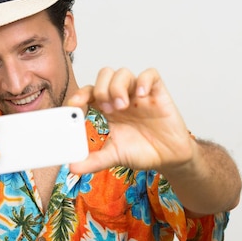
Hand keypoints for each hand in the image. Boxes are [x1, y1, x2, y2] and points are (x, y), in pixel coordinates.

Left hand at [66, 67, 194, 173]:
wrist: (169, 159)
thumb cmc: (143, 152)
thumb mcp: (114, 156)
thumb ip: (94, 160)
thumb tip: (73, 167)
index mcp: (108, 110)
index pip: (89, 91)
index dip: (80, 94)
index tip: (74, 105)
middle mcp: (122, 98)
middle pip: (104, 75)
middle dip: (101, 89)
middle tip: (107, 110)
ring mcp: (139, 94)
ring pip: (123, 73)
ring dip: (118, 87)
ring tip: (122, 106)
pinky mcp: (158, 93)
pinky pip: (150, 74)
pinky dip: (144, 80)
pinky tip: (142, 96)